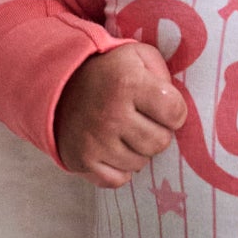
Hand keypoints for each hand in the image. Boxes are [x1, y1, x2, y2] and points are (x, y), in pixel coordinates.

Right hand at [55, 42, 187, 187]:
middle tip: (142, 121)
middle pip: (160, 142)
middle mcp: (111, 115)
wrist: (58, 86)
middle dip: (157, 132)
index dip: (174, 111)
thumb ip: (164, 73)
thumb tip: (179, 107)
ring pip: (141, 163)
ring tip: (124, 133)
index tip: (161, 106)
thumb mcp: (138, 56)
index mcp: (128, 84)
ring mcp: (95, 141)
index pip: (176, 113)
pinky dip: (120, 169)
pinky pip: (118, 180)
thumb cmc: (108, 71)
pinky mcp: (82, 161)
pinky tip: (113, 150)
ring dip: (138, 151)